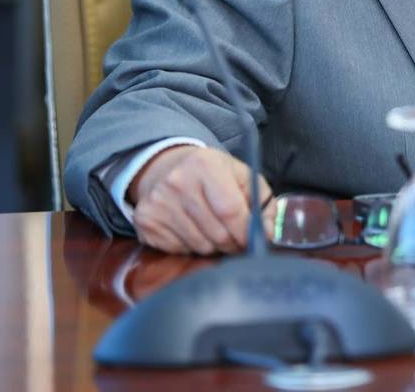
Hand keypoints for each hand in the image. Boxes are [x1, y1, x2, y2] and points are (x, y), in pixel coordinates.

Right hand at [128, 145, 273, 254]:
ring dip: (213, 246)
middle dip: (233, 243)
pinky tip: (191, 229)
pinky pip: (178, 250)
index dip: (246, 232)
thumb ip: (262, 203)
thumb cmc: (212, 174)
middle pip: (216, 233)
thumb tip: (269, 233)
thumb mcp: (241, 176)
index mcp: (206, 165)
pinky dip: (191, 247)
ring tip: (213, 229)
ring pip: (199, 246)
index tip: (254, 240)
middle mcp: (177, 182)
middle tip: (237, 239)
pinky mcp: (145, 222)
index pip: (230, 210)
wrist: (165, 167)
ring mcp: (158, 203)